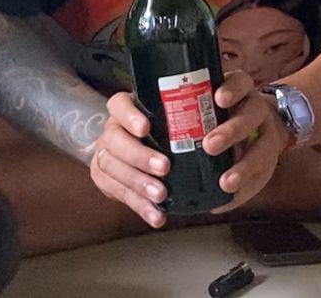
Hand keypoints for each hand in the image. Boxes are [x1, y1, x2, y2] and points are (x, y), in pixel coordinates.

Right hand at [89, 92, 170, 228]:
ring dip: (139, 184)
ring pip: (113, 168)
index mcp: (123, 109)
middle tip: (164, 167)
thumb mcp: (163, 114)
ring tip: (161, 195)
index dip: (130, 116)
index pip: (119, 105)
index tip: (146, 128)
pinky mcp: (106, 182)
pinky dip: (141, 207)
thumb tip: (216, 114)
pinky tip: (157, 216)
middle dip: (139, 155)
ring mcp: (105, 156)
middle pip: (115, 140)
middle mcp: (111, 130)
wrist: (129, 148)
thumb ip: (179, 113)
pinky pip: (120, 195)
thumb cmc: (158, 127)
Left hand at [203, 70, 291, 214]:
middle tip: (209, 146)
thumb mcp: (213, 98)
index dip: (232, 90)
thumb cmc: (223, 113)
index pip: (240, 83)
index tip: (218, 99)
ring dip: (243, 167)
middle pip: (250, 116)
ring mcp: (267, 136)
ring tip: (225, 183)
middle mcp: (257, 109)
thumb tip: (148, 114)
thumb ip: (192, 101)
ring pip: (262, 149)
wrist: (263, 125)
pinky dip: (244, 191)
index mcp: (242, 90)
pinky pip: (261, 178)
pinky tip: (226, 200)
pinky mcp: (269, 162)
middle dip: (230, 131)